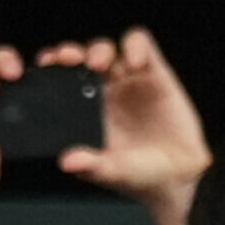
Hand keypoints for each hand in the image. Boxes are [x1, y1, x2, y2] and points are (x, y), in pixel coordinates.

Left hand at [58, 27, 210, 224]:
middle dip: (71, 53)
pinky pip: (142, 46)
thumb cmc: (142, 176)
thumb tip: (67, 162)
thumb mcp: (113, 173)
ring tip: (99, 65)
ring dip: (100, 50)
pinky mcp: (156, 74)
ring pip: (109, 48)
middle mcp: (107, 90)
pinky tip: (135, 63)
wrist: (179, 178)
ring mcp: (131, 80)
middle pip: (82, 58)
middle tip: (67, 60)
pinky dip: (136, 47)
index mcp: (88, 109)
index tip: (45, 66)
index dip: (53, 67)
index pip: (64, 78)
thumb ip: (91, 166)